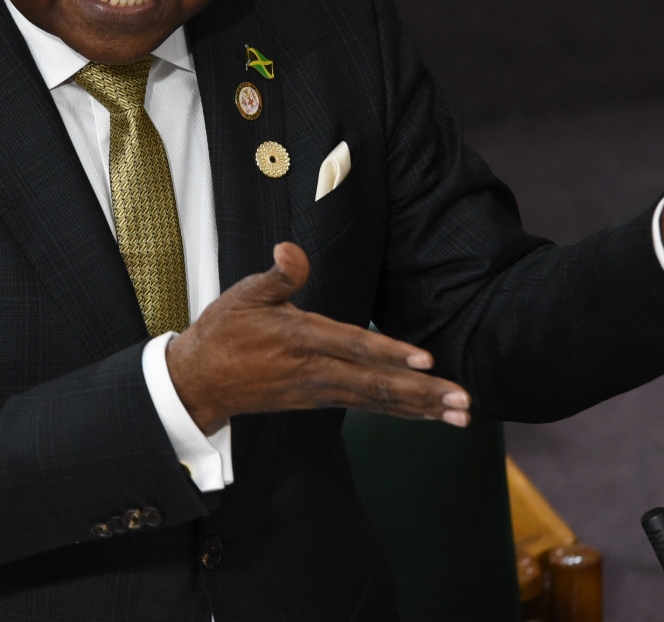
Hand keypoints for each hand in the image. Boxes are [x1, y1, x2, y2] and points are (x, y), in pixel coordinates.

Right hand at [164, 242, 470, 432]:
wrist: (199, 383)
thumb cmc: (224, 333)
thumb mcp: (244, 294)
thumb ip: (278, 274)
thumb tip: (290, 248)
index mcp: (300, 338)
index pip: (353, 345)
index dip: (390, 352)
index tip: (426, 360)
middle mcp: (316, 371)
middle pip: (377, 383)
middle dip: (424, 393)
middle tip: (464, 400)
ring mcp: (320, 391)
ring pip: (378, 401)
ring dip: (422, 408)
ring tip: (461, 414)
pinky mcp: (321, 400)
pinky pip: (368, 406)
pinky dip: (401, 411)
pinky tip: (428, 413)